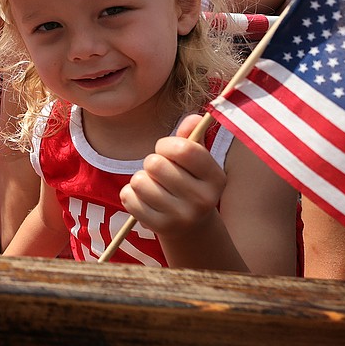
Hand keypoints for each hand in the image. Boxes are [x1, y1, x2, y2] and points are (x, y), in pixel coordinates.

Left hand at [119, 114, 225, 236]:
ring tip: (153, 185)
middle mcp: (203, 200)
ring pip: (139, 181)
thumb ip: (192, 137)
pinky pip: (128, 198)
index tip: (165, 150)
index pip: (184, 149)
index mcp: (216, 178)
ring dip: (140, 179)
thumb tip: (194, 118)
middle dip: (151, 162)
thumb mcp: (196, 160)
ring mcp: (182, 216)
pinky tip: (144, 199)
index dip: (166, 144)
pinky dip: (130, 194)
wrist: (191, 225)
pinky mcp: (160, 227)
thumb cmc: (189, 181)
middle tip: (159, 171)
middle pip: (155, 164)